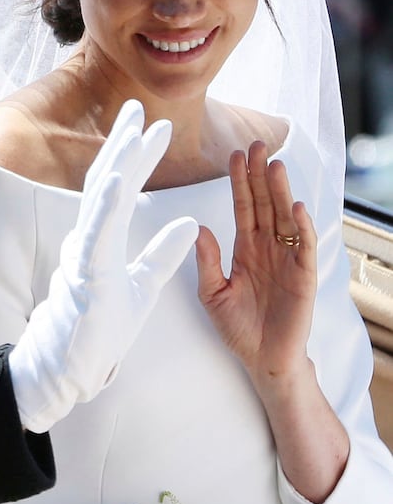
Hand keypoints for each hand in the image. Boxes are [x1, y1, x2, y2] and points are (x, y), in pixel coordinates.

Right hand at [9, 100, 197, 432]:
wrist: (74, 367)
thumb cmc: (101, 329)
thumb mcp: (144, 286)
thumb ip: (163, 254)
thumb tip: (192, 224)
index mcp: (103, 239)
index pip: (122, 189)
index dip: (137, 157)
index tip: (156, 127)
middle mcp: (89, 238)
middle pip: (107, 181)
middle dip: (123, 143)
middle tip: (137, 107)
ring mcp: (84, 253)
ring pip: (101, 199)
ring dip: (117, 162)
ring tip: (133, 130)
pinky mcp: (86, 273)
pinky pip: (97, 233)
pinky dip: (107, 203)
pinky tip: (118, 177)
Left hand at [196, 141, 316, 386]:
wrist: (262, 360)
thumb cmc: (238, 328)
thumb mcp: (212, 293)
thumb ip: (206, 262)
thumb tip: (198, 227)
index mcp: (245, 248)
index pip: (243, 206)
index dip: (239, 181)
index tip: (233, 154)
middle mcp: (267, 247)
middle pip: (264, 203)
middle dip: (260, 175)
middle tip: (256, 144)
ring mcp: (287, 258)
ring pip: (284, 217)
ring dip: (280, 192)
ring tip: (275, 165)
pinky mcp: (303, 276)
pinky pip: (304, 246)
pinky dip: (301, 227)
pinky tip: (296, 207)